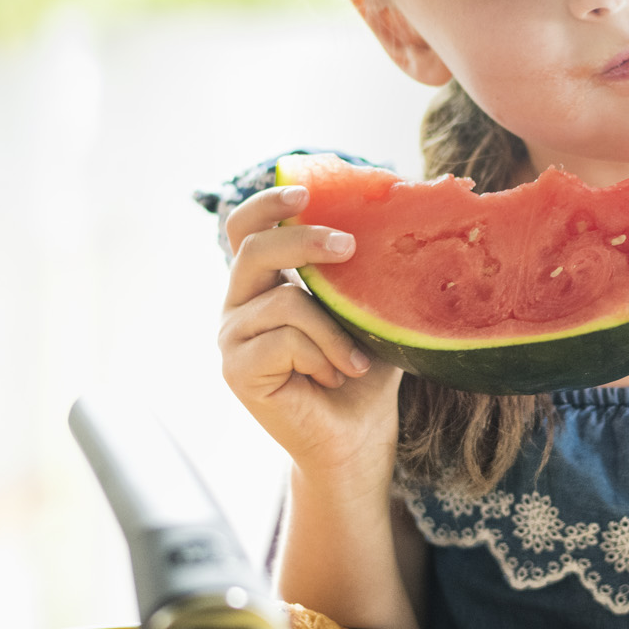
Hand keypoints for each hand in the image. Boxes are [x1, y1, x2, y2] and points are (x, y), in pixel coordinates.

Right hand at [218, 185, 401, 485]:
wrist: (358, 437)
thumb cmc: (363, 371)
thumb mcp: (366, 308)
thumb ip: (362, 269)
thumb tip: (396, 207)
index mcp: (264, 284)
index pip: (245, 228)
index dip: (266, 202)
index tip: (304, 191)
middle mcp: (239, 305)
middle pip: (254, 250)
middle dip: (304, 240)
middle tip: (349, 246)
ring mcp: (232, 337)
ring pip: (284, 302)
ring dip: (333, 330)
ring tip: (355, 360)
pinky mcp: (236, 370)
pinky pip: (284, 340)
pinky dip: (323, 355)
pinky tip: (334, 377)